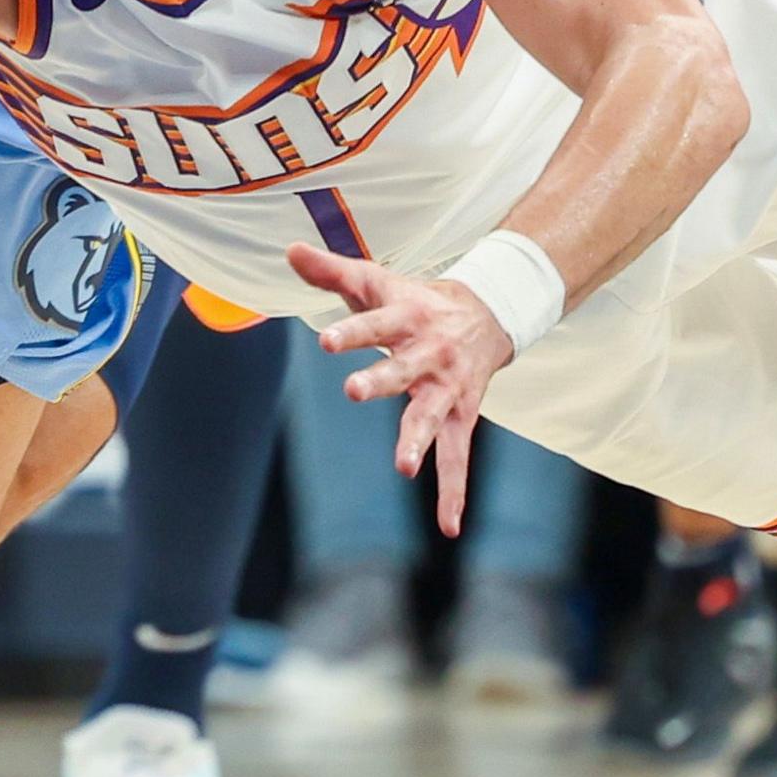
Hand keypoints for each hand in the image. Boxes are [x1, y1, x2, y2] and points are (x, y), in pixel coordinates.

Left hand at [290, 240, 514, 533]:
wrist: (488, 313)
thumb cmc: (414, 300)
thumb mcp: (376, 280)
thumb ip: (331, 271)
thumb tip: (288, 250)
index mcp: (405, 318)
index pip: (373, 323)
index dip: (351, 331)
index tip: (326, 341)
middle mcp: (429, 354)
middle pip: (401, 369)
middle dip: (380, 381)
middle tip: (354, 390)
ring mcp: (446, 389)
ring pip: (430, 416)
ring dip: (418, 441)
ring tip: (403, 467)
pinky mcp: (460, 417)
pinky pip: (457, 458)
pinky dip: (454, 492)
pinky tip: (449, 526)